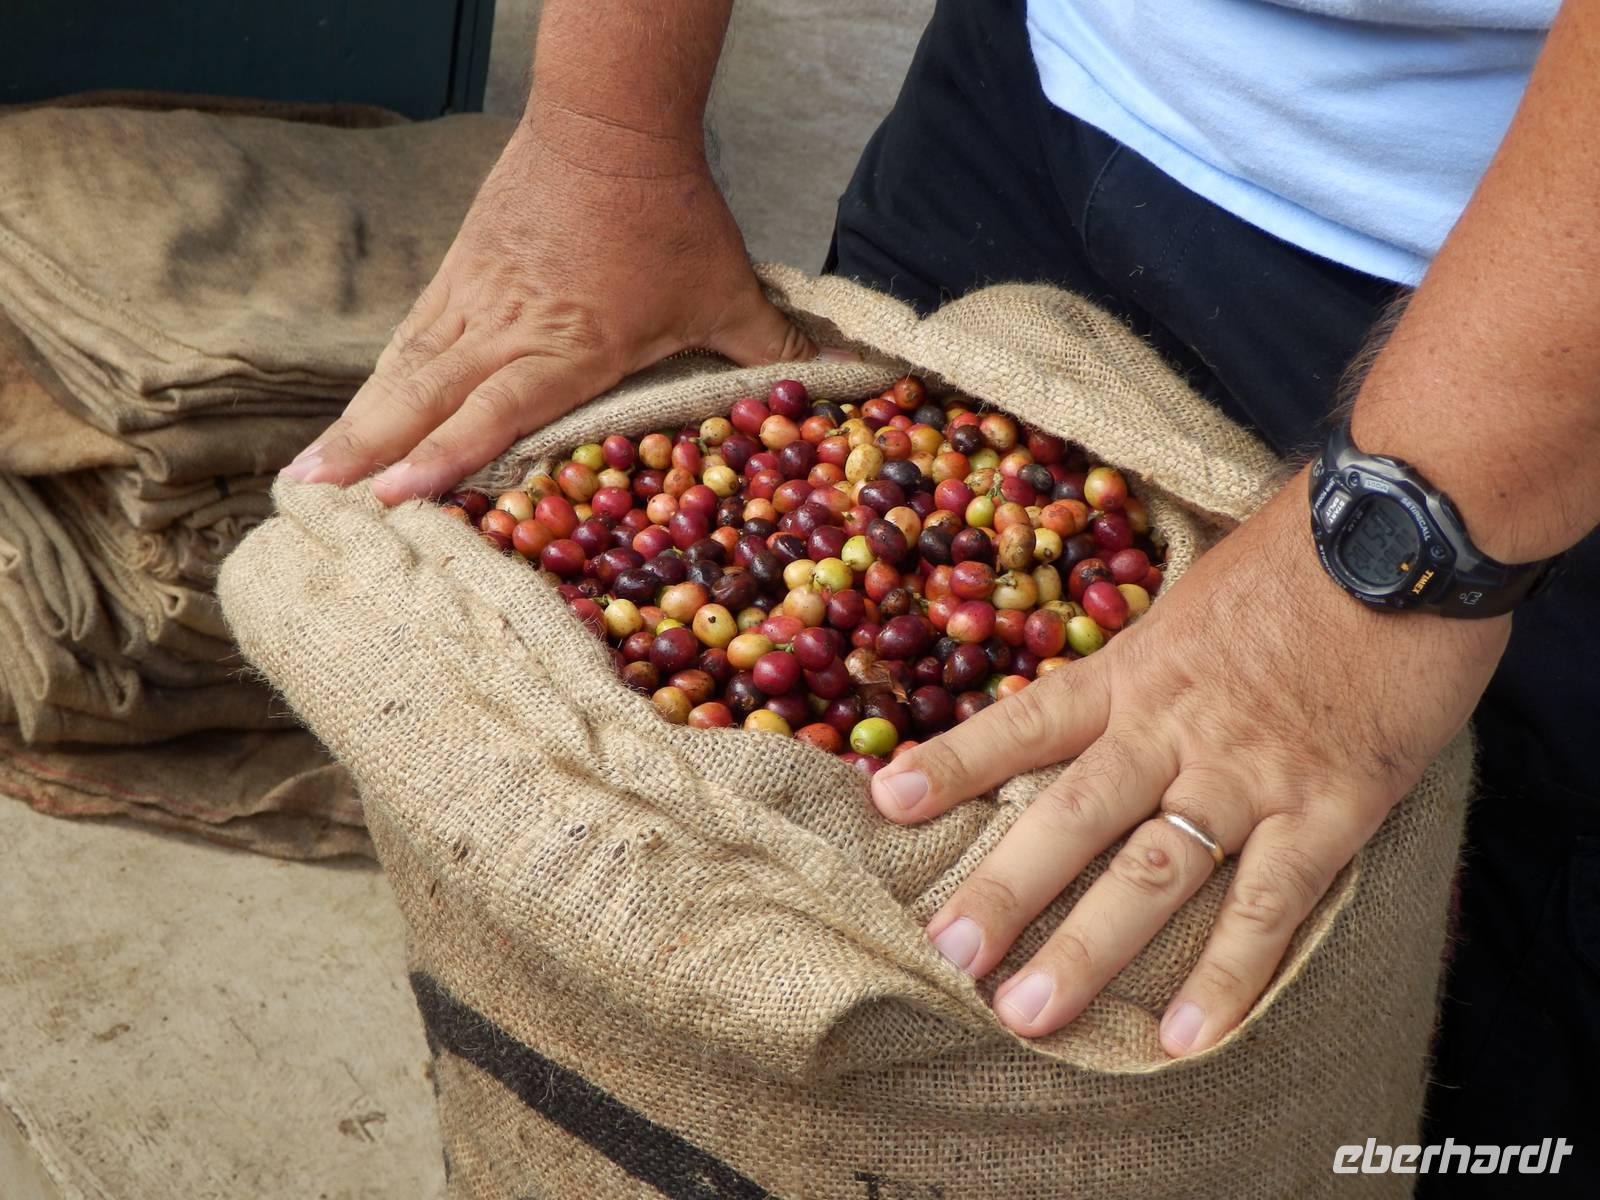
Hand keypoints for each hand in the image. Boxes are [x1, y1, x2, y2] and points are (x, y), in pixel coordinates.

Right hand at [282, 114, 814, 501]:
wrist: (609, 123)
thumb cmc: (671, 217)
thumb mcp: (727, 291)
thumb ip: (774, 347)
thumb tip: (847, 373)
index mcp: (566, 345)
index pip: (492, 413)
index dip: (440, 459)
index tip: (388, 501)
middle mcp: (506, 327)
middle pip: (421, 396)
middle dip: (363, 453)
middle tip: (305, 501)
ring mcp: (474, 296)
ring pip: (403, 367)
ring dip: (356, 421)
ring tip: (307, 472)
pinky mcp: (461, 270)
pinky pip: (412, 334)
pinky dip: (382, 378)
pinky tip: (362, 409)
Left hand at [869, 473, 1507, 1054]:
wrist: (1409, 530)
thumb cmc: (1303, 558)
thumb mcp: (1200, 597)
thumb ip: (1154, 660)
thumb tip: (1116, 693)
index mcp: (1138, 671)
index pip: (1029, 722)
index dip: (957, 762)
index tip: (886, 801)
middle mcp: (1175, 728)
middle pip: (1071, 817)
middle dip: (1004, 890)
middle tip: (945, 957)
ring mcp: (1249, 773)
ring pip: (1153, 873)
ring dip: (1087, 948)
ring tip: (1026, 1012)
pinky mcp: (1331, 807)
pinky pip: (1270, 903)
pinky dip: (1227, 974)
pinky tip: (1184, 1035)